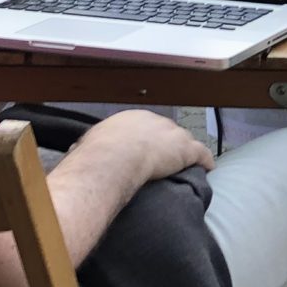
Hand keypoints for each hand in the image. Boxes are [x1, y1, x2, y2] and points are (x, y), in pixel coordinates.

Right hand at [81, 110, 214, 188]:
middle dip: (167, 143)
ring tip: (188, 162)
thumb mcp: (87, 146)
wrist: (114, 158)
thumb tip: (79, 152)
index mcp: (131, 119)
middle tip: (166, 158)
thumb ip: (88, 147)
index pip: (145, 127)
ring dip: (187, 151)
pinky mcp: (186, 149)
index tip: (145, 150)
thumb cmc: (97, 155)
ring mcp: (172, 134)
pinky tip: (208, 167)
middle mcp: (154, 121)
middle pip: (166, 131)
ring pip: (185, 140)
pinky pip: (201, 154)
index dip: (147, 140)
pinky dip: (204, 160)